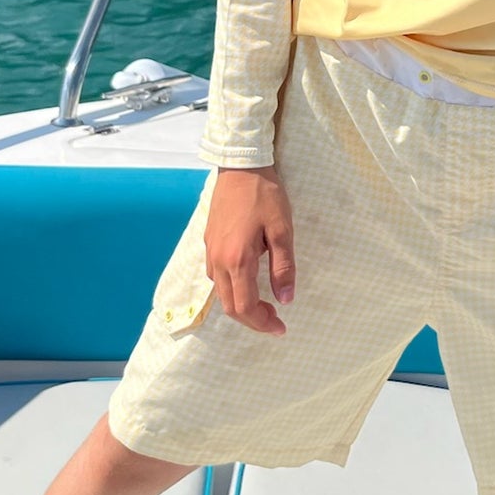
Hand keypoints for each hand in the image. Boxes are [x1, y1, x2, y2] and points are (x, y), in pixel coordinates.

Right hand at [204, 165, 295, 334]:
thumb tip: (286, 299)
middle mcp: (218, 260)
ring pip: (222, 294)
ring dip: (241, 306)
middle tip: (276, 321)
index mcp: (237, 259)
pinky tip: (249, 283)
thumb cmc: (265, 195)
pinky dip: (233, 290)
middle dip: (252, 320)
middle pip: (230, 306)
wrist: (240, 166)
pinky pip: (217, 277)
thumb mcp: (282, 230)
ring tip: (265, 305)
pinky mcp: (209, 243)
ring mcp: (210, 252)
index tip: (280, 327)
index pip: (245, 307)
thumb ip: (283, 267)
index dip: (262, 323)